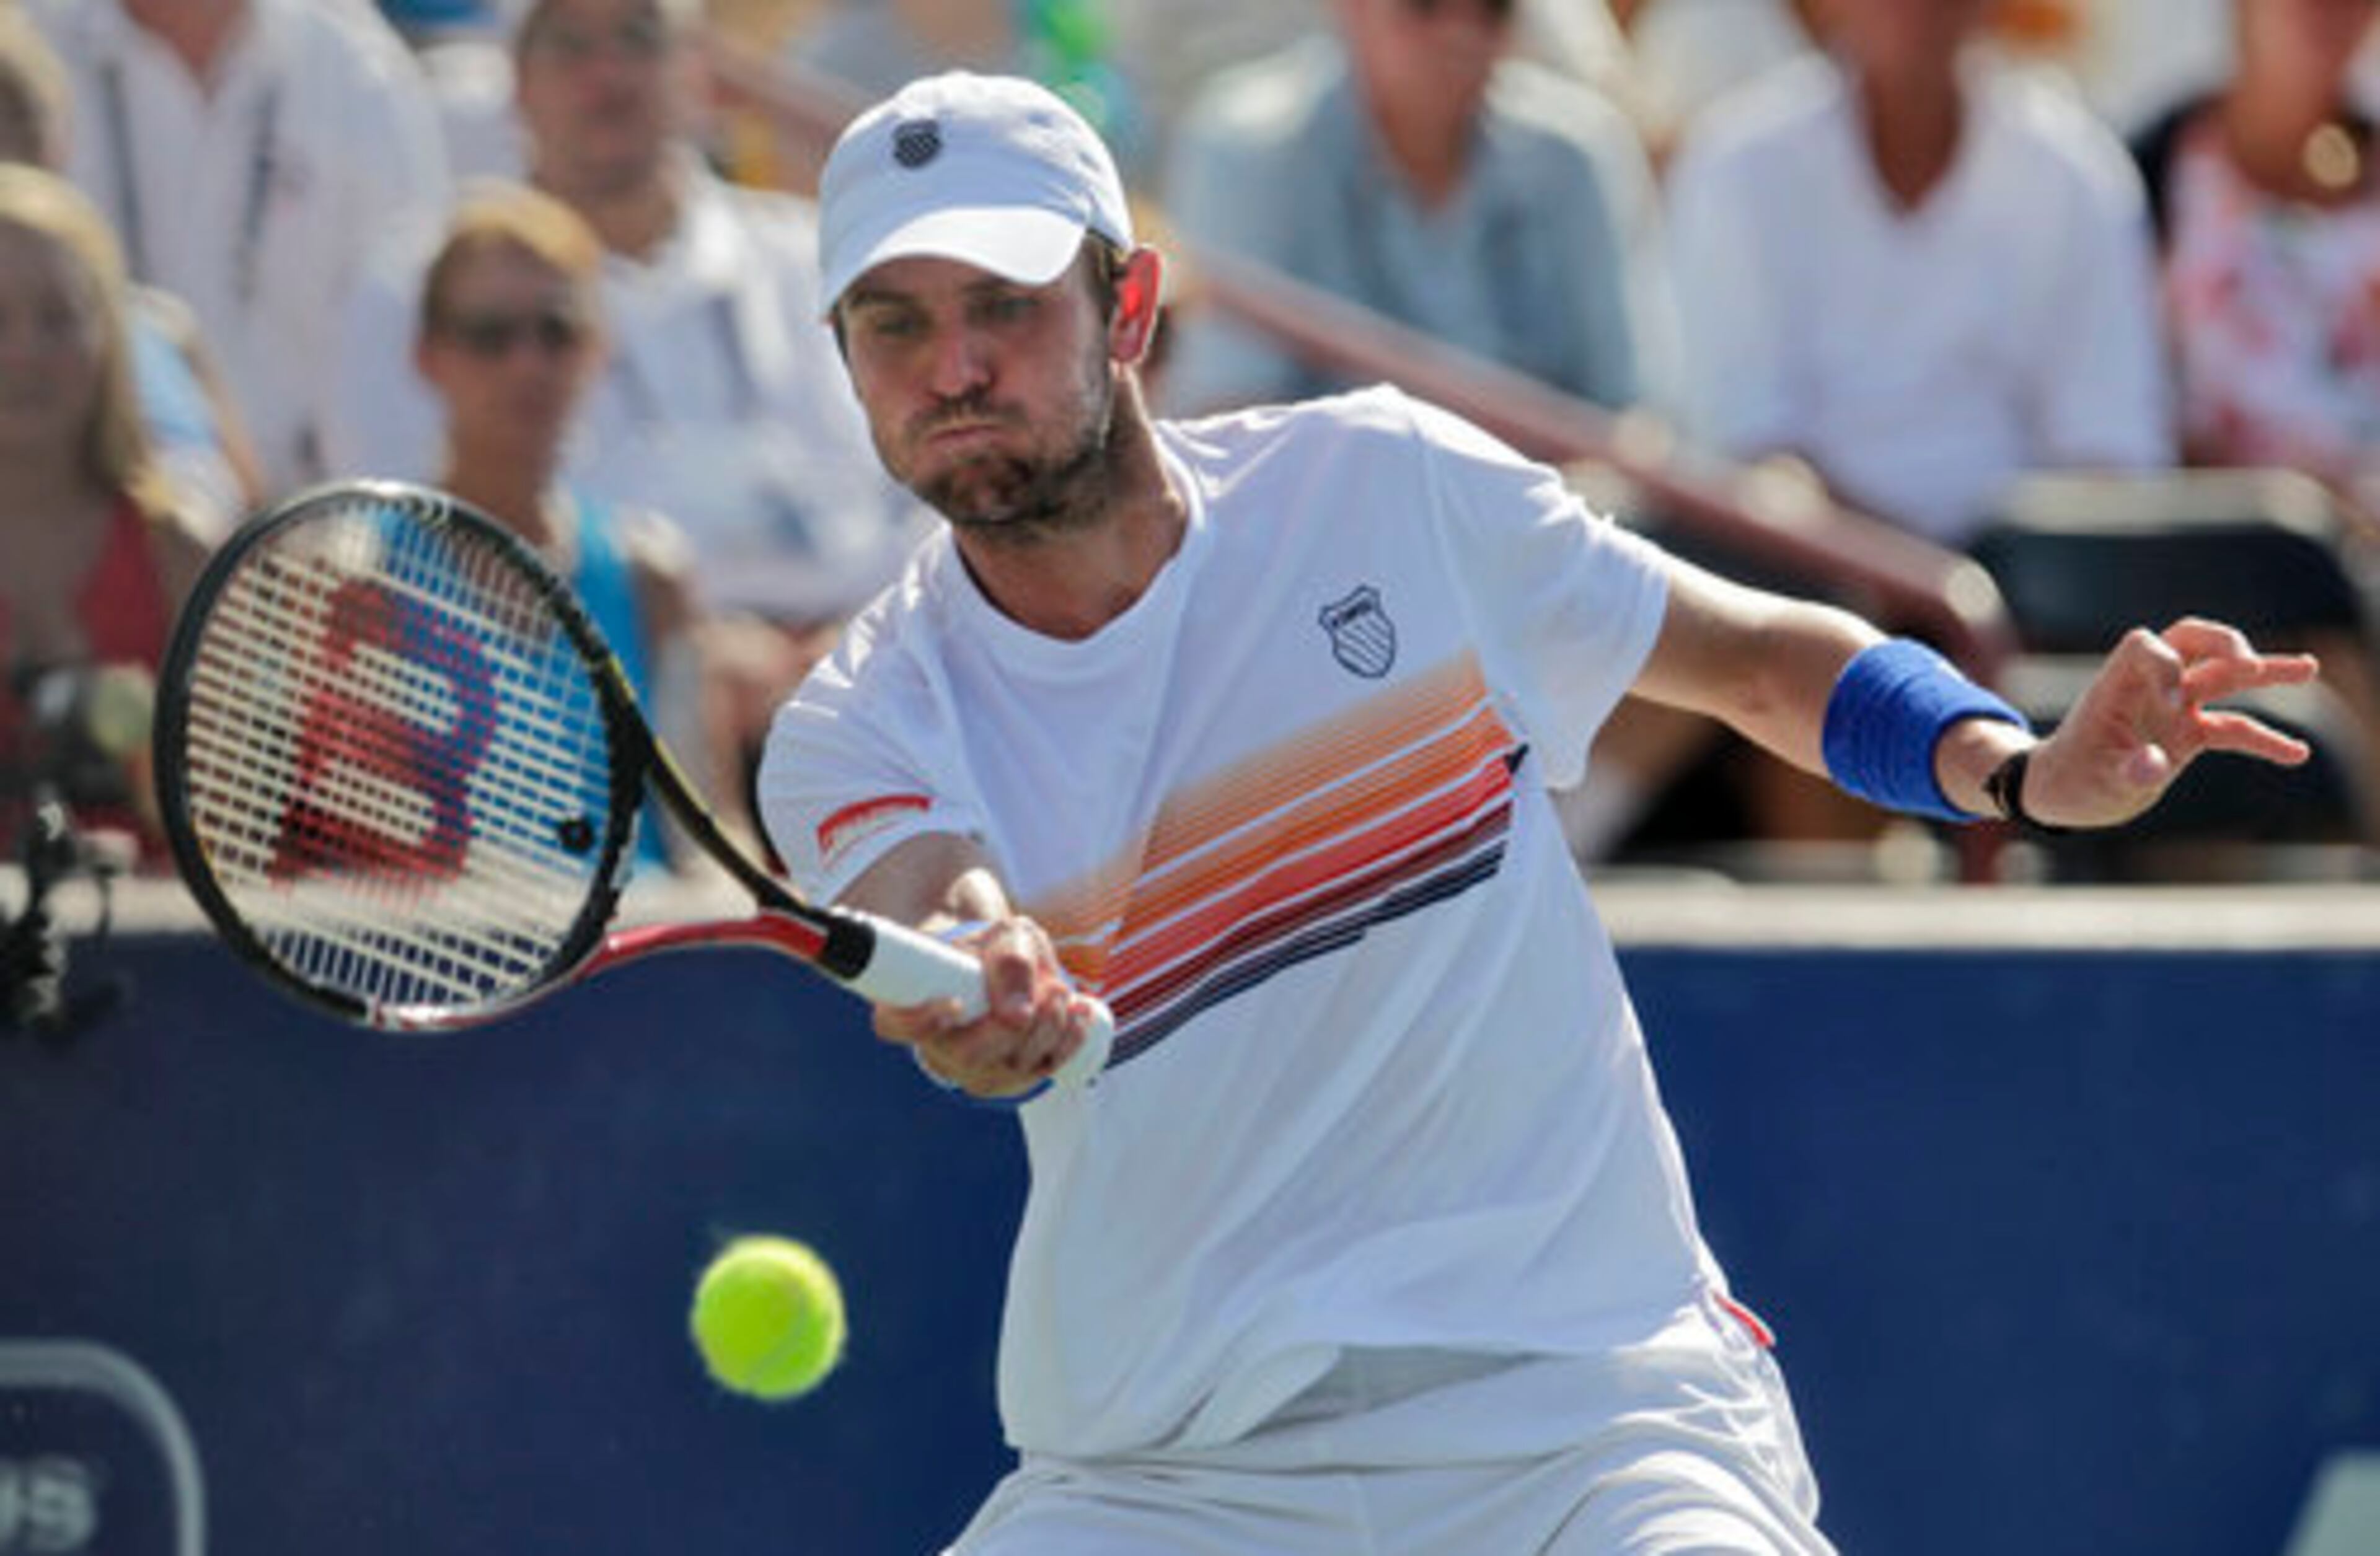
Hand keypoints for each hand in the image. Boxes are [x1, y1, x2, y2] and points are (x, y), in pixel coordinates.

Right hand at [871, 916, 1096, 1098]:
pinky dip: (1067, 1043)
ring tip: (1063, 992)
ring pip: (1008, 1067)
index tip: (955, 1002)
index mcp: (912, 1004)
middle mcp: (936, 1045)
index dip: (919, 1020)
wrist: (1008, 965)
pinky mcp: (1007, 1079)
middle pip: (968, 1056)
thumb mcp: (1006, 936)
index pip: (895, 1024)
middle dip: (1013, 1027)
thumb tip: (1019, 1014)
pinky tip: (1080, 1015)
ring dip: (1048, 1030)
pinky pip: (1039, 1073)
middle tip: (1048, 989)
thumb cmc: (994, 949)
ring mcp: (972, 1069)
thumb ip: (1011, 961)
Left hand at [2023, 618, 2320, 828]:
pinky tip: (2298, 753)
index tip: (2171, 701)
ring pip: (2222, 675)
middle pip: (2191, 640)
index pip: (2145, 645)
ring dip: (2264, 670)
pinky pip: (2233, 728)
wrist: (2064, 792)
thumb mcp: (2094, 782)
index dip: (2165, 663)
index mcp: (2117, 685)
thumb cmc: (2071, 780)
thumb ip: (2127, 772)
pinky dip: (2264, 738)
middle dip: (2225, 644)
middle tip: (2251, 663)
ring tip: (2309, 667)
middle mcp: (2148, 688)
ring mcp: (2172, 708)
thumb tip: (2154, 765)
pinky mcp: (2189, 734)